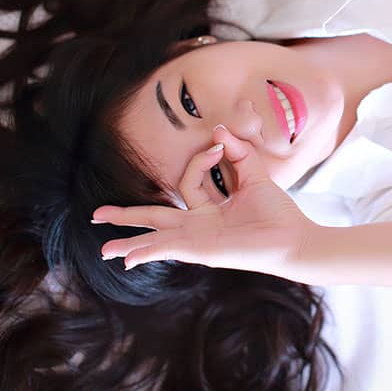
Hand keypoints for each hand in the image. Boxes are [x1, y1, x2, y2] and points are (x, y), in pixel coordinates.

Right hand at [93, 125, 317, 277]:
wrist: (293, 238)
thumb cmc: (278, 212)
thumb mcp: (256, 175)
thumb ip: (238, 152)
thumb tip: (218, 131)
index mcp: (209, 210)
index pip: (187, 181)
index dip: (199, 159)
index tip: (218, 145)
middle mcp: (199, 226)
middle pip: (155, 218)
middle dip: (127, 216)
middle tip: (97, 214)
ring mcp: (198, 240)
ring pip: (156, 237)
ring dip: (129, 242)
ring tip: (104, 250)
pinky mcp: (202, 250)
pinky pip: (169, 248)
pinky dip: (147, 252)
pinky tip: (126, 259)